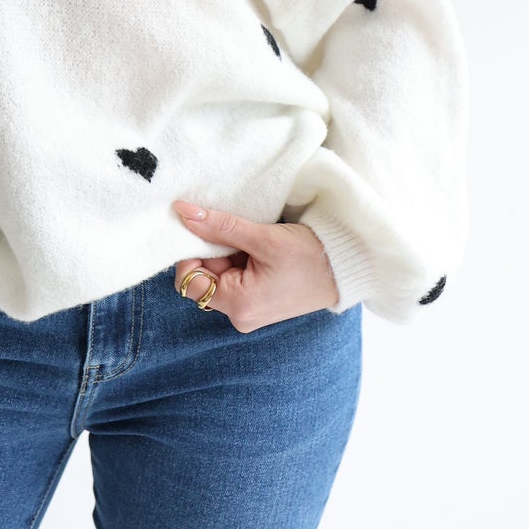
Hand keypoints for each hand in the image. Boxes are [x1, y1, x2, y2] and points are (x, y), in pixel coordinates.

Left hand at [171, 200, 339, 329]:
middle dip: (214, 251)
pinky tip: (260, 249)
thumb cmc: (309, 256)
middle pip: (204, 277)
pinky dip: (240, 259)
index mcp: (238, 306)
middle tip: (240, 234)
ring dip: (229, 252)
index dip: (191, 254)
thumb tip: (183, 213)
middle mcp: (240, 315)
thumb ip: (220, 226)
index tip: (208, 230)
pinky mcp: (258, 302)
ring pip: (220, 275)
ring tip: (256, 242)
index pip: (189, 281)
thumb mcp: (263, 237)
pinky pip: (235, 278)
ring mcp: (249, 311)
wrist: (345, 269)